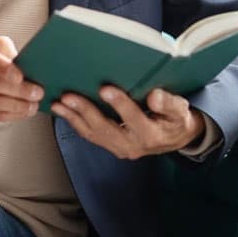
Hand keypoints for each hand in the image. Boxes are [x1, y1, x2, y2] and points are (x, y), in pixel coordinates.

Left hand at [51, 86, 205, 159]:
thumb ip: (168, 103)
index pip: (133, 118)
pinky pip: (91, 135)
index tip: (105, 88)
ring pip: (93, 134)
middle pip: (105, 128)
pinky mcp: (111, 146)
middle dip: (85, 111)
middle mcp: (132, 145)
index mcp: (150, 135)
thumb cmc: (176, 119)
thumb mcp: (180, 110)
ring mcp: (119, 148)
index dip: (119, 104)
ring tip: (58, 103)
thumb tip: (154, 96)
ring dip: (74, 118)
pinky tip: (63, 111)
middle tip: (69, 96)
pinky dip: (75, 123)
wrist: (174, 139)